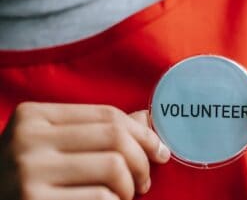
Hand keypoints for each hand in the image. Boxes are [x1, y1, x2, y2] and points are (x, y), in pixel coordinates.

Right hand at [0, 103, 169, 199]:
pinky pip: (101, 199)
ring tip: (125, 194)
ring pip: (114, 168)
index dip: (143, 133)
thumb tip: (148, 119)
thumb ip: (99, 130)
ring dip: (131, 186)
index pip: (107, 114)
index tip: (159, 150)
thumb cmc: (33, 174)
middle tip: (145, 179)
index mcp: (34, 116)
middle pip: (115, 138)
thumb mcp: (56, 143)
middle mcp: (27, 140)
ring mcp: (28, 173)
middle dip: (143, 161)